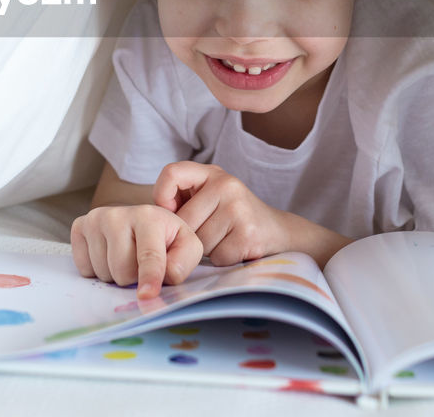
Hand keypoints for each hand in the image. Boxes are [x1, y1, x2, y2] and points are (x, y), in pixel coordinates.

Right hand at [71, 204, 203, 298]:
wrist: (140, 222)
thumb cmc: (165, 237)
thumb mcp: (186, 246)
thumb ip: (182, 263)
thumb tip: (165, 277)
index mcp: (149, 217)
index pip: (148, 254)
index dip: (149, 277)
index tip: (147, 295)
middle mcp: (118, 214)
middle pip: (121, 270)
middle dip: (132, 278)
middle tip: (140, 265)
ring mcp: (96, 219)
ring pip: (102, 272)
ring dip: (115, 276)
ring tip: (126, 258)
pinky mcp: (79, 226)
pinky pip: (84, 268)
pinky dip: (97, 270)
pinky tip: (108, 256)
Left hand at [153, 162, 291, 266]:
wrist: (277, 231)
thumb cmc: (232, 216)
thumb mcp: (209, 196)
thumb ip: (182, 200)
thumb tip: (155, 223)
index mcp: (211, 173)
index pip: (171, 173)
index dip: (162, 196)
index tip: (171, 212)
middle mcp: (226, 185)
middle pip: (183, 220)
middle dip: (189, 235)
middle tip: (208, 233)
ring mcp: (238, 209)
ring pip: (198, 242)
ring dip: (205, 251)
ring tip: (223, 240)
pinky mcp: (247, 235)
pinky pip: (215, 257)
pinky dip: (221, 260)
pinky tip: (234, 249)